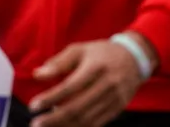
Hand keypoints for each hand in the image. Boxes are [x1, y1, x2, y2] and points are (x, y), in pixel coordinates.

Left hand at [28, 33, 156, 126]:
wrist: (135, 58)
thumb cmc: (101, 53)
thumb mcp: (80, 49)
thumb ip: (58, 63)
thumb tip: (37, 75)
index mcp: (95, 67)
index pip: (70, 87)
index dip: (51, 98)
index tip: (34, 105)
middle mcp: (107, 85)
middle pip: (78, 107)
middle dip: (54, 118)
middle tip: (36, 123)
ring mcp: (114, 99)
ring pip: (87, 119)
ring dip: (65, 126)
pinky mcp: (118, 109)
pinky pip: (97, 123)